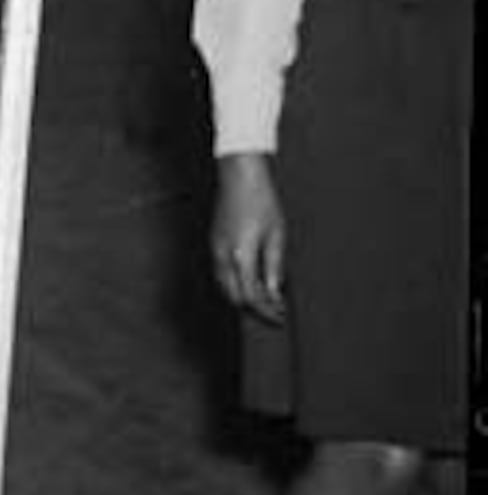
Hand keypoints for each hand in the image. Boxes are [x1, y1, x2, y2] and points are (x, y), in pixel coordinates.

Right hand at [211, 152, 285, 327]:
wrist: (239, 177)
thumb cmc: (261, 201)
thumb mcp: (277, 235)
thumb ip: (274, 266)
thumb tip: (274, 291)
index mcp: (241, 256)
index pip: (252, 296)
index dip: (266, 310)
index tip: (280, 317)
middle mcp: (223, 257)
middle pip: (234, 296)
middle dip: (254, 308)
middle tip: (275, 312)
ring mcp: (215, 250)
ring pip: (225, 287)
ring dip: (243, 297)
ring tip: (266, 300)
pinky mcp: (214, 244)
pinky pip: (221, 274)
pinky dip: (235, 284)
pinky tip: (251, 282)